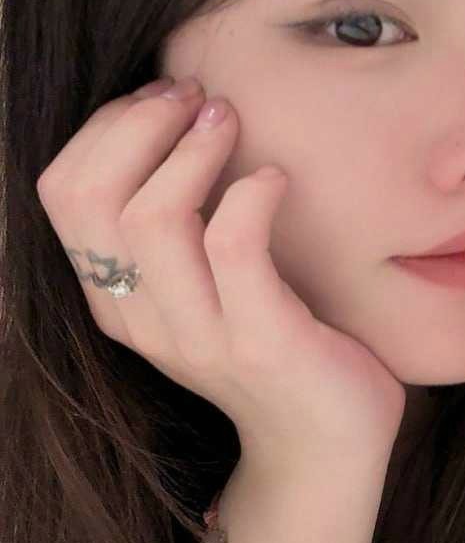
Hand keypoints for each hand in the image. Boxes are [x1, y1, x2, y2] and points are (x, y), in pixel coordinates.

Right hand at [36, 77, 406, 461]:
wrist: (326, 445)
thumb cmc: (274, 346)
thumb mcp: (201, 290)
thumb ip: (172, 232)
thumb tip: (170, 119)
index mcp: (116, 301)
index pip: (61, 194)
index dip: (105, 129)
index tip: (162, 99)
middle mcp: (143, 322)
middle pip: (91, 199)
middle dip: (140, 125)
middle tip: (196, 97)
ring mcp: (200, 337)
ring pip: (151, 219)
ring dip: (194, 149)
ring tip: (231, 122)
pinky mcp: (263, 343)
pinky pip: (233, 246)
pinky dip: (252, 194)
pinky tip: (275, 180)